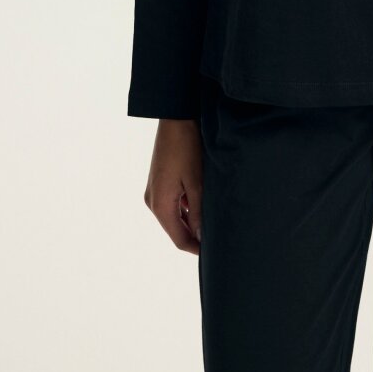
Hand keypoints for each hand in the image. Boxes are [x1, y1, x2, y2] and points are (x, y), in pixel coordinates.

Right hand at [143, 118, 202, 253]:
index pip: (179, 239)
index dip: (197, 249)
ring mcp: (155, 190)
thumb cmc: (186, 147)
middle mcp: (153, 201)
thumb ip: (198, 212)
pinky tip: (204, 203)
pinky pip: (174, 203)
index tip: (215, 255)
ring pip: (175, 216)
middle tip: (219, 239)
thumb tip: (202, 237)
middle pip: (176, 229)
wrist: (175, 116)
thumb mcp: (196, 182)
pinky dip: (188, 207)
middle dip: (195, 236)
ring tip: (215, 222)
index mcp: (160, 204)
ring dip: (192, 221)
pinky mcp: (160, 181)